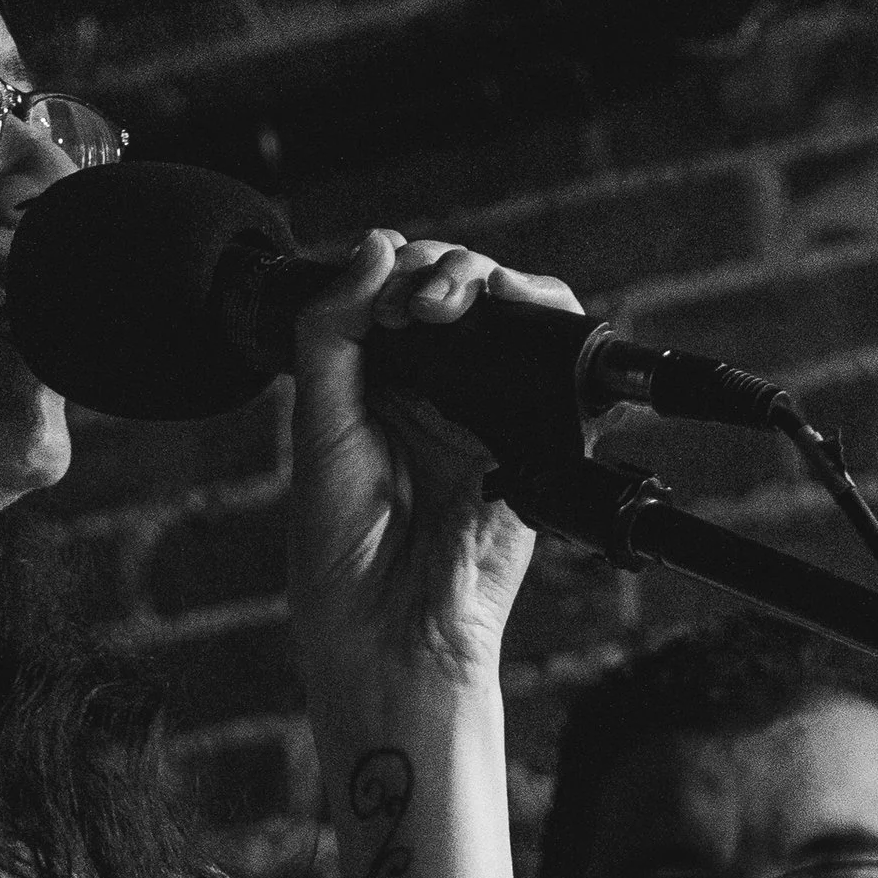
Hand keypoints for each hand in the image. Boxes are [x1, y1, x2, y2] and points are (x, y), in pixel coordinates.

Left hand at [286, 230, 579, 691]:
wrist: (394, 632)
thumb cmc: (342, 550)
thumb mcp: (320, 426)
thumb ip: (333, 333)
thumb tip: (377, 245)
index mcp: (374, 386)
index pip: (395, 293)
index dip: (397, 268)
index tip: (386, 290)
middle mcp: (432, 394)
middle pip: (461, 293)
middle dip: (448, 270)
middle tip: (424, 300)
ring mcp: (484, 416)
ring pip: (513, 320)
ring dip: (495, 287)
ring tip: (455, 304)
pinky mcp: (531, 444)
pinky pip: (557, 375)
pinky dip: (551, 334)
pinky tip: (517, 321)